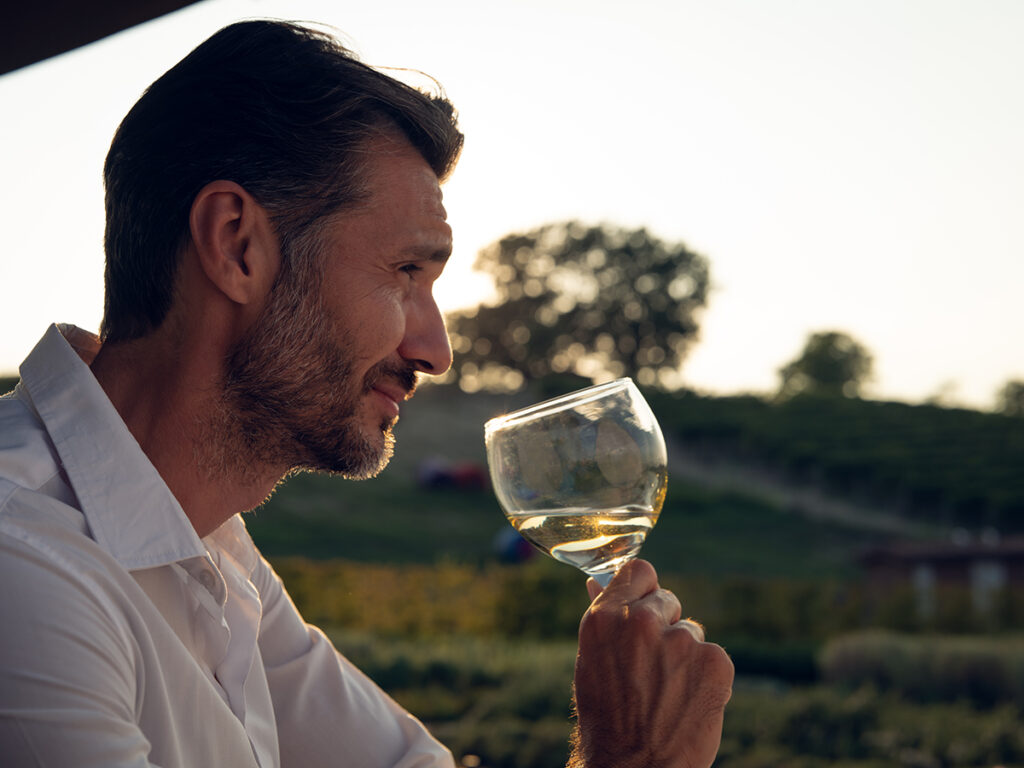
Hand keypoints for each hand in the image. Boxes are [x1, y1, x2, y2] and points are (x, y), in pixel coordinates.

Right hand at [571, 560, 733, 767]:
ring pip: (692, 632)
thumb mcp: (592, 661)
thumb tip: (597, 582)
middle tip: (653, 668)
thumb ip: (604, 619)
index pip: (639, 571)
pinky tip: (688, 702)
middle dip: (665, 627)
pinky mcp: (714, 662)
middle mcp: (641, 622)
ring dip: (685, 656)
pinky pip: (714, 656)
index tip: (645, 609)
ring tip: (667, 693)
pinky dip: (708, 678)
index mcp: (605, 618)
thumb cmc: (607, 719)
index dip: (644, 591)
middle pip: (668, 599)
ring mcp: (681, 641)